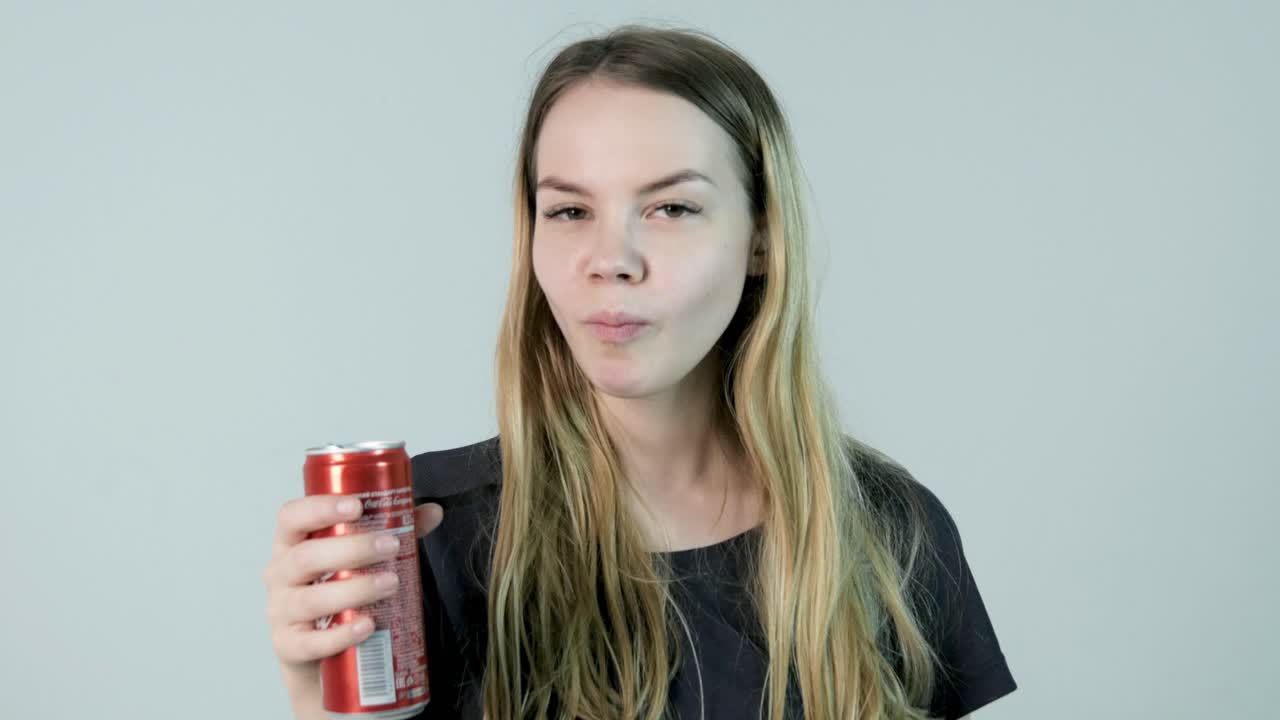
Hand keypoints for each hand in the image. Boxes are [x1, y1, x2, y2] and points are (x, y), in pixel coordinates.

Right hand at [262, 495, 444, 697]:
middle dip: (352, 549)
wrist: (314, 650)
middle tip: (390, 546)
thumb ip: (392, 531)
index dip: (320, 508)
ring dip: (355, 589)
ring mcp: (281, 612)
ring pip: (311, 599)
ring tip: (390, 583)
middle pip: (305, 557)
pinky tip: (367, 625)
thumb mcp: (356, 558)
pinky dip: (341, 634)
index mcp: (292, 544)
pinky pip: (312, 642)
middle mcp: (280, 575)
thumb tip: (432, 512)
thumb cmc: (333, 590)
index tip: (356, 506)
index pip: (291, 517)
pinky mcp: (289, 646)